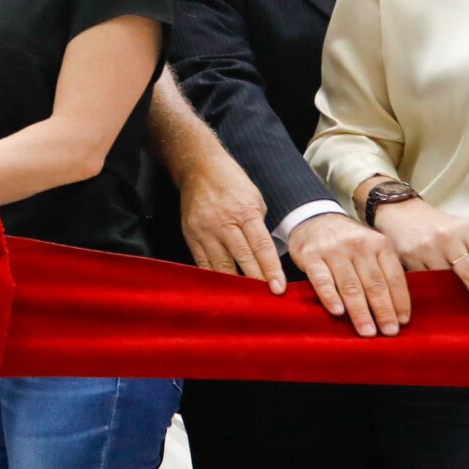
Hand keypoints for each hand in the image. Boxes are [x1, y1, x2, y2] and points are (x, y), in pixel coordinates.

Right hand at [178, 151, 283, 290]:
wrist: (199, 168)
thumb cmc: (232, 183)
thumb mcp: (255, 200)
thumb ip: (259, 227)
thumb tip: (263, 256)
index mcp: (245, 212)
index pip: (261, 246)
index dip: (271, 269)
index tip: (278, 288)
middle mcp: (224, 223)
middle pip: (243, 259)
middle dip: (256, 281)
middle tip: (266, 300)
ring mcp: (205, 231)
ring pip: (222, 266)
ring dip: (235, 285)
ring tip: (246, 300)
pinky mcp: (191, 236)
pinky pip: (203, 264)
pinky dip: (215, 278)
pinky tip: (223, 289)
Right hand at [287, 212, 410, 337]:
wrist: (314, 219)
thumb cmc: (348, 241)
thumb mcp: (371, 246)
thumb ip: (383, 268)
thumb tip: (398, 306)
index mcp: (379, 244)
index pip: (393, 276)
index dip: (400, 300)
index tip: (403, 322)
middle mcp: (359, 246)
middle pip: (374, 283)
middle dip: (383, 311)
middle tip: (389, 332)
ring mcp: (334, 250)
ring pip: (350, 285)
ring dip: (360, 311)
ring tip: (367, 331)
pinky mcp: (311, 256)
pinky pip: (322, 279)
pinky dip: (330, 297)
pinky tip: (338, 312)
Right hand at [371, 197, 468, 320]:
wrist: (398, 210)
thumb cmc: (435, 224)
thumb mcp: (459, 228)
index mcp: (465, 229)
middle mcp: (447, 238)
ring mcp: (427, 249)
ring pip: (447, 282)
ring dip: (460, 301)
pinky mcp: (409, 258)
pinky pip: (427, 283)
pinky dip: (437, 295)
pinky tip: (444, 304)